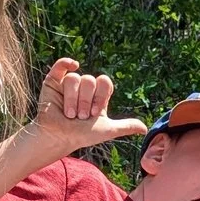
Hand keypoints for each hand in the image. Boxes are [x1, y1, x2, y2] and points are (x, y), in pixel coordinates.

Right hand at [25, 58, 145, 156]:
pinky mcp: (53, 82)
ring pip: (75, 78)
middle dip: (85, 102)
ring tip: (69, 114)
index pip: (105, 82)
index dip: (101, 96)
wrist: (59, 138)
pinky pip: (60, 65)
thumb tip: (146, 129)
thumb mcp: (107, 130)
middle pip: (90, 80)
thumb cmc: (81, 135)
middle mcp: (84, 88)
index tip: (95, 113)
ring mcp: (68, 84)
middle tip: (81, 117)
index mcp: (97, 95)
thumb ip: (125, 126)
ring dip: (73, 99)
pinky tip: (73, 65)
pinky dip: (65, 62)